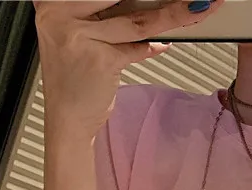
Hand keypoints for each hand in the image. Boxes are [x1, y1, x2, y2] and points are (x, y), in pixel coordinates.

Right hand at [33, 0, 224, 137]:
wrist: (65, 117)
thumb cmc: (74, 77)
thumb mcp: (79, 35)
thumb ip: (103, 16)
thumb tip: (149, 3)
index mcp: (55, 2)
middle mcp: (62, 13)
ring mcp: (80, 36)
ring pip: (137, 22)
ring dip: (172, 15)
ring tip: (197, 9)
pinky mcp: (101, 60)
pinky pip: (137, 48)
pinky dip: (153, 47)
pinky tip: (165, 44)